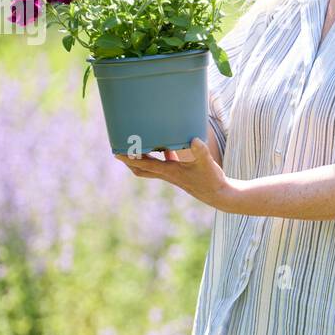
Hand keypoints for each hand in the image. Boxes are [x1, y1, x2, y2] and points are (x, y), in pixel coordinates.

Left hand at [115, 137, 230, 210]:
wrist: (218, 195)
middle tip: (120, 149)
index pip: (144, 164)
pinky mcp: (180, 174)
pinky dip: (160, 155)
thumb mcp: (206, 164)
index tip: (116, 152)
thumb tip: (194, 139)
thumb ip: (200, 151)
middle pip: (141, 170)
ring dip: (142, 158)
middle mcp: (167, 174)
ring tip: (137, 145)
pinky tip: (167, 145)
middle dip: (129, 161)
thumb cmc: (211, 180)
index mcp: (169, 172)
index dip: (130, 158)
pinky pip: (164, 164)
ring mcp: (173, 175)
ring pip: (150, 168)